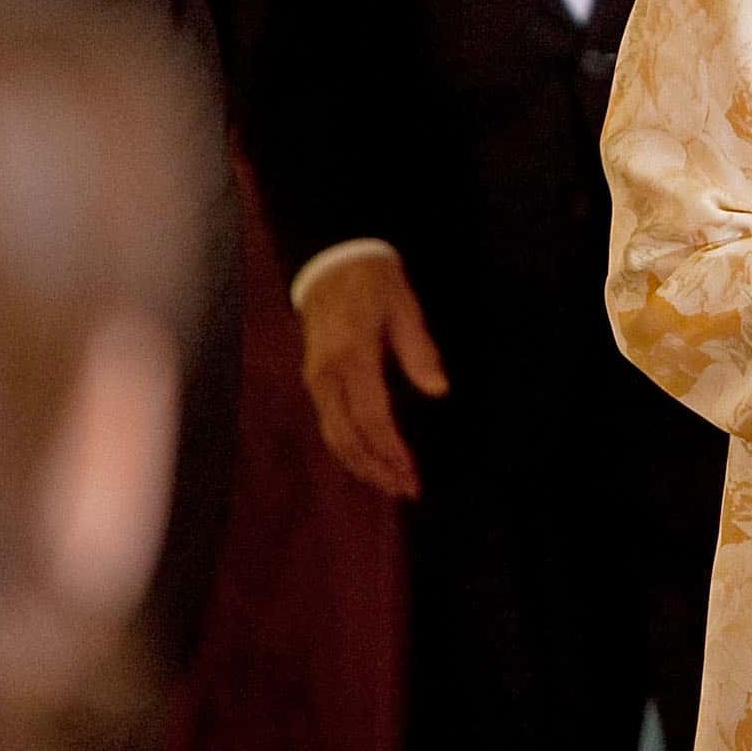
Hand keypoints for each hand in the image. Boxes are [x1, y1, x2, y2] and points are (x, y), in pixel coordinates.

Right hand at [296, 250, 446, 499]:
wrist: (330, 261)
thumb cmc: (374, 282)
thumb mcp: (404, 307)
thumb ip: (419, 350)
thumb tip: (438, 390)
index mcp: (352, 356)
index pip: (371, 418)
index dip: (391, 450)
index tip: (412, 473)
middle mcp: (326, 375)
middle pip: (348, 437)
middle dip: (377, 469)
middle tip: (407, 489)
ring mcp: (315, 379)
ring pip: (333, 437)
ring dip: (361, 466)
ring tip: (390, 485)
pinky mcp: (313, 380)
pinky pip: (328, 425)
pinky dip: (348, 450)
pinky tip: (368, 461)